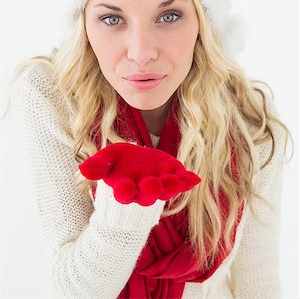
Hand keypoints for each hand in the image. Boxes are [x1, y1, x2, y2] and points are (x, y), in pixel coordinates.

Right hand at [79, 142, 200, 205]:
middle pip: (146, 195)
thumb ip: (98, 166)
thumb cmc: (118, 164)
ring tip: (176, 181)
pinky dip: (187, 181)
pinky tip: (194, 178)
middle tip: (151, 183)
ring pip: (165, 190)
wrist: (134, 165)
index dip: (123, 191)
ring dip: (171, 186)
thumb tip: (84, 169)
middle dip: (149, 190)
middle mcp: (143, 192)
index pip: (124, 194)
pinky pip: (181, 182)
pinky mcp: (172, 178)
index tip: (122, 187)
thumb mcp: (106, 160)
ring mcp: (159, 186)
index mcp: (125, 189)